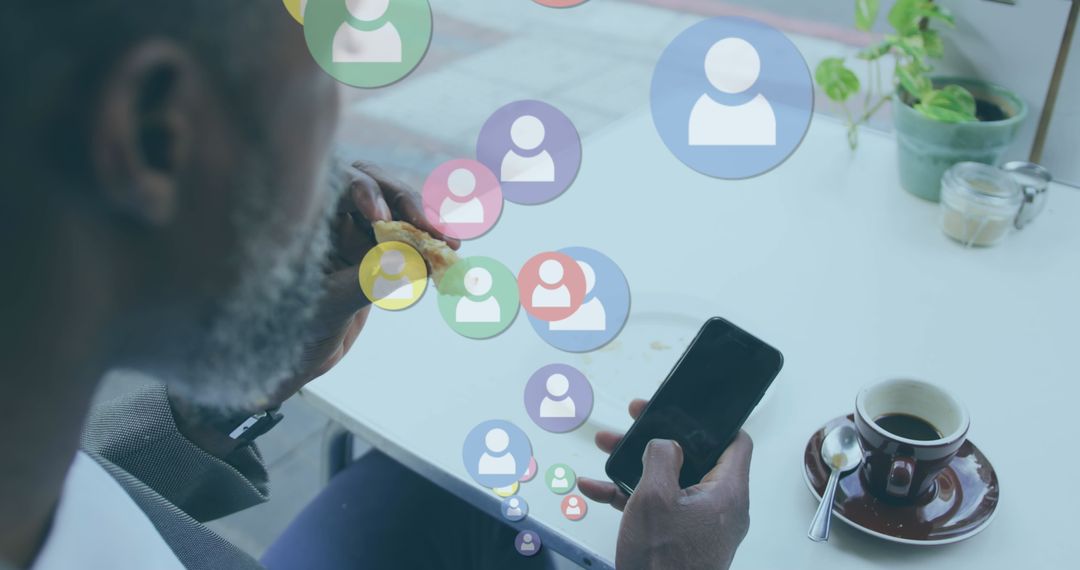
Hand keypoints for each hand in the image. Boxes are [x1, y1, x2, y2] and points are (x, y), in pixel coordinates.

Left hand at [170, 161, 458, 455]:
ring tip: (451, 244)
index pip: (342, 185)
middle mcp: (335, 216)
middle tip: (436, 229)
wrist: (288, 360)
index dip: (366, 192)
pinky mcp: (376, 255)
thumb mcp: (325, 306)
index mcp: (311, 216)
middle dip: (411, 207)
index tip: (382, 218)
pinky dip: (429, 248)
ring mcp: (357, 235)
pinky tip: (447, 256)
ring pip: (400, 215)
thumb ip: (364, 282)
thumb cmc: (287, 328)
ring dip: (428, 227)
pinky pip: (407, 243)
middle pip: (380, 191)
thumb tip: (406, 262)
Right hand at [578, 399, 752, 569]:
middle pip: (694, 458)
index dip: (712, 422)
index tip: (688, 409)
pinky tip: (597, 489)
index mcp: (726, 493)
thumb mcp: (655, 497)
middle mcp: (720, 508)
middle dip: (658, 439)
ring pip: (671, 482)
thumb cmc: (664, 564)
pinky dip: (631, 495)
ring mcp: (701, 526)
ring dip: (636, 464)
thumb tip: (666, 444)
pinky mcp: (683, 540)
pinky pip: (660, 508)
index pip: (736, 443)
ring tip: (607, 448)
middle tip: (635, 422)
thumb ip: (662, 457)